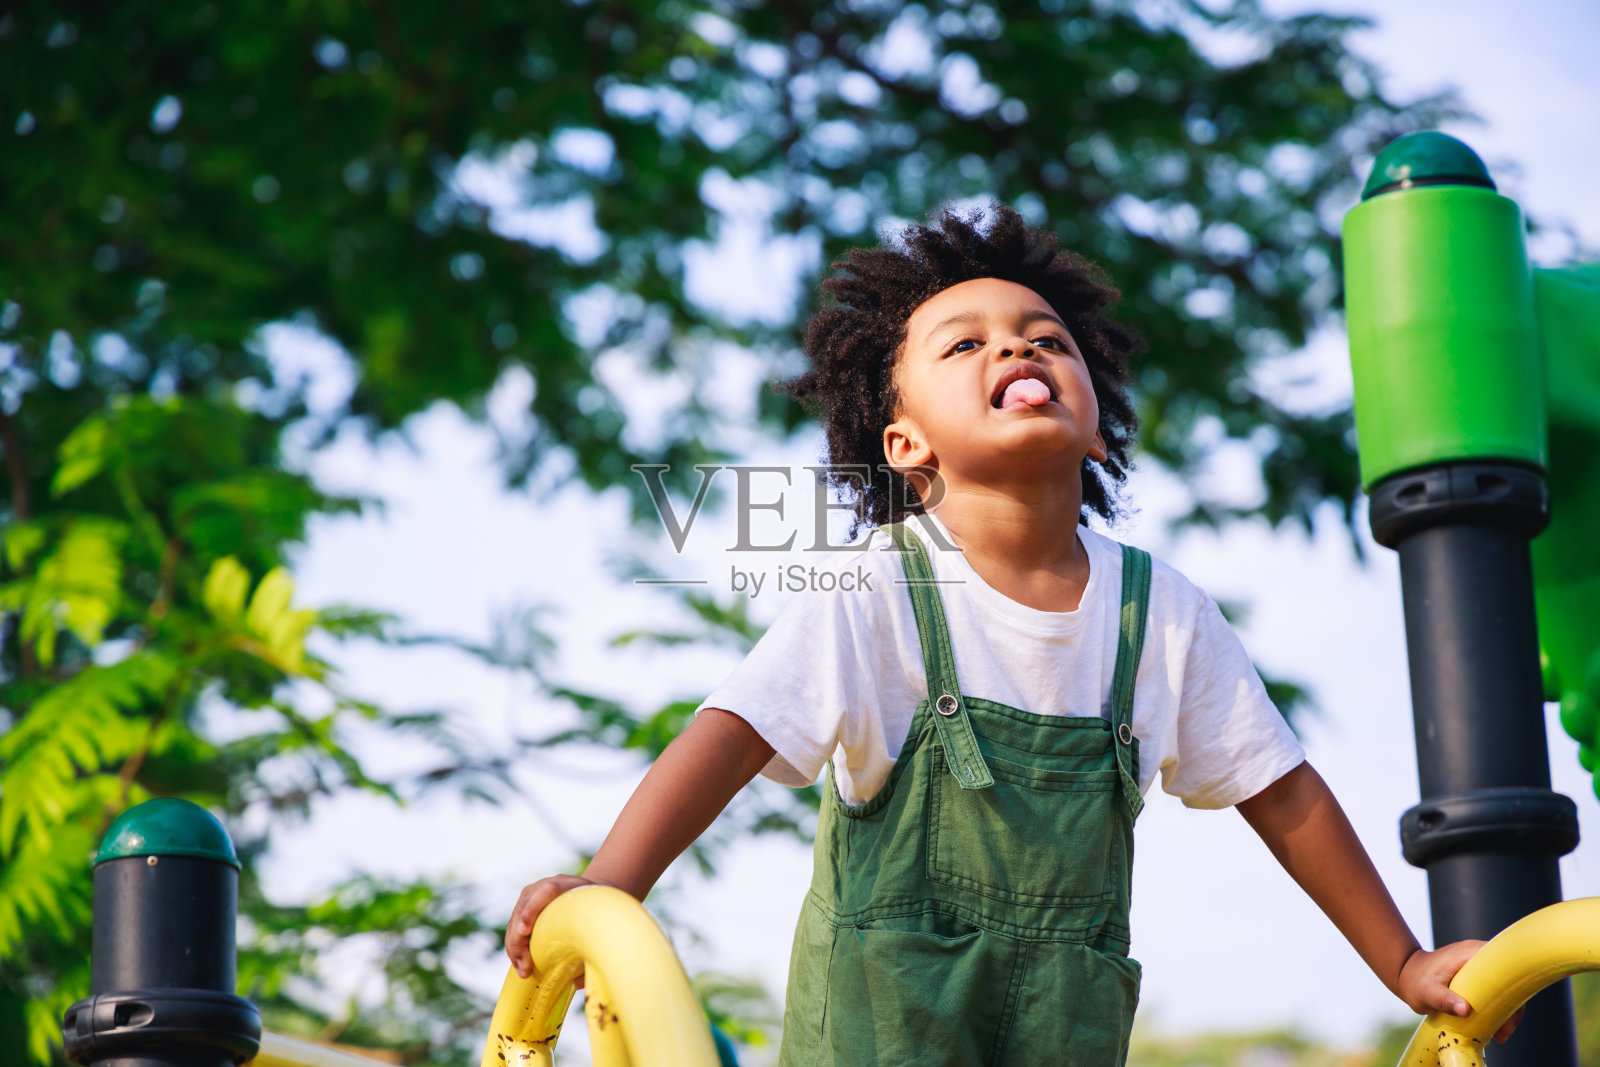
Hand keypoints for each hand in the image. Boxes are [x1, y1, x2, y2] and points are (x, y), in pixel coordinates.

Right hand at [505, 874, 594, 979]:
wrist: (589, 893)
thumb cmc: (596, 911)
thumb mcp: (599, 917)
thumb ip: (594, 942)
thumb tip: (577, 980)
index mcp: (567, 884)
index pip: (547, 890)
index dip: (532, 910)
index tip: (524, 932)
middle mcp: (544, 886)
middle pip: (524, 908)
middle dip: (519, 940)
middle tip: (525, 966)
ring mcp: (531, 895)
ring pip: (515, 920)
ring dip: (515, 948)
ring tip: (523, 971)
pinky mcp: (524, 907)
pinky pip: (513, 927)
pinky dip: (515, 947)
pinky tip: (521, 965)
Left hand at [1397, 942, 1524, 1043]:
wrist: (1405, 974)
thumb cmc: (1415, 981)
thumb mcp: (1427, 992)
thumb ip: (1443, 1000)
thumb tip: (1465, 1010)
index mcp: (1471, 952)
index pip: (1506, 965)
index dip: (1515, 988)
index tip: (1511, 1013)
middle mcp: (1479, 954)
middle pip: (1510, 978)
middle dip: (1513, 1006)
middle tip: (1505, 1031)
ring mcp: (1479, 964)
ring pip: (1505, 987)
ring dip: (1507, 1010)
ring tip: (1500, 1034)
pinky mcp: (1477, 974)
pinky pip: (1496, 990)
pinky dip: (1499, 1008)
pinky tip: (1495, 1027)